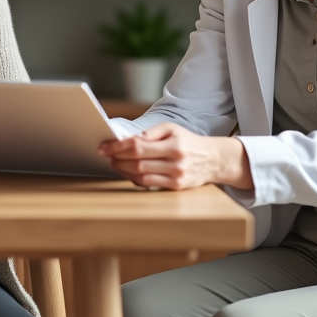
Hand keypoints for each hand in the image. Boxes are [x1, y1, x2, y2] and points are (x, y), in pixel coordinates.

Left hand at [98, 122, 252, 190]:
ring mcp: (175, 177)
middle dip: (117, 159)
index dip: (118, 147)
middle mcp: (175, 162)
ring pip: (140, 175)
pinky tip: (128, 172)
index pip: (138, 146)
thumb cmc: (188, 142)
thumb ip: (150, 133)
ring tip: (115, 163)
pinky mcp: (175, 187)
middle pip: (137, 162)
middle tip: (107, 155)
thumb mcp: (172, 129)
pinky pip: (148, 184)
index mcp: (174, 144)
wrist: (213, 159)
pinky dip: (134, 178)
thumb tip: (129, 140)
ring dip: (123, 170)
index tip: (104, 147)